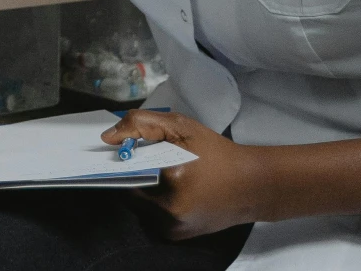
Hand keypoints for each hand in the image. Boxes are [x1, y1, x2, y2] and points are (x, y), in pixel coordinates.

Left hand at [101, 110, 264, 240]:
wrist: (253, 186)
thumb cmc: (218, 153)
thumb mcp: (181, 127)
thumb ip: (141, 125)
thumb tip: (107, 137)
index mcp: (172, 181)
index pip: (125, 171)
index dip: (120, 160)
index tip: (120, 151)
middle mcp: (169, 212)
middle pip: (130, 189)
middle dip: (135, 174)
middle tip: (150, 160)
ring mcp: (173, 228)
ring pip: (138, 204)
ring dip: (143, 188)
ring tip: (166, 174)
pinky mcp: (177, 236)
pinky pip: (151, 216)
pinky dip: (154, 201)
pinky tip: (173, 188)